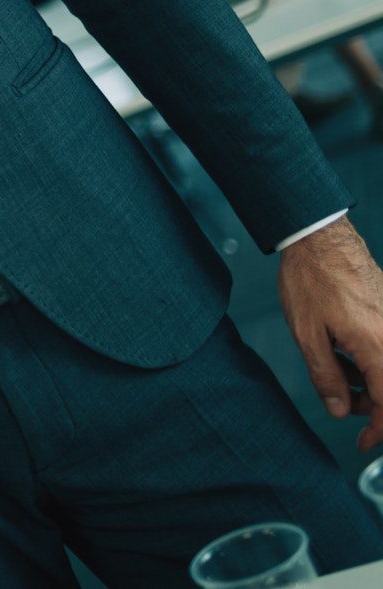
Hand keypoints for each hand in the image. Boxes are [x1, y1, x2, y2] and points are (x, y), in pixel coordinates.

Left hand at [279, 217, 382, 447]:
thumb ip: (326, 376)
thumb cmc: (312, 279)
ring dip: (368, 382)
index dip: (379, 430)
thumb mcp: (307, 334)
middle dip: (371, 405)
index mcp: (378, 347)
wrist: (321, 238)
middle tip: (341, 402)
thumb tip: (339, 410)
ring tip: (334, 370)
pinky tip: (343, 351)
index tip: (363, 443)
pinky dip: (369, 360)